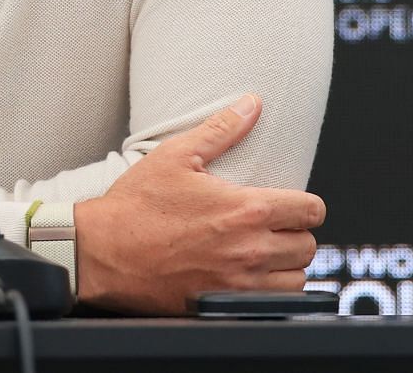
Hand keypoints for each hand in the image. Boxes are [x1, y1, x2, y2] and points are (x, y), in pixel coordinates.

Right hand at [73, 94, 325, 313]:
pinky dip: (270, 292)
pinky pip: (271, 306)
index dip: (306, 204)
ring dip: (287, 266)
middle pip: (308, 247)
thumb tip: (252, 105)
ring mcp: (236, 284)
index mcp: (245, 210)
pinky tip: (252, 277)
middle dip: (297, 234)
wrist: (102, 253)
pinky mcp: (221, 307)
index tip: (292, 204)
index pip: (310, 210)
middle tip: (276, 227)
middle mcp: (248, 250)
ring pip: (295, 280)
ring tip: (267, 252)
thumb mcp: (177, 156)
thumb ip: (222, 129)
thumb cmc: (136, 206)